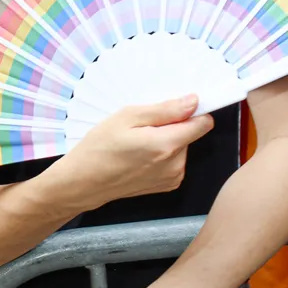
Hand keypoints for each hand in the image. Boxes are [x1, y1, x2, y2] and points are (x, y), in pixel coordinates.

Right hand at [63, 96, 213, 206]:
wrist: (84, 182)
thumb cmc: (99, 148)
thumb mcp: (127, 117)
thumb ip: (164, 110)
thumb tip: (193, 102)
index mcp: (167, 145)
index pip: (203, 123)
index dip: (192, 111)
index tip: (174, 108)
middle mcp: (175, 165)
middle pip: (188, 134)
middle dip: (171, 126)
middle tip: (141, 126)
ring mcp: (172, 178)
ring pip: (180, 147)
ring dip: (165, 140)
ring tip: (137, 142)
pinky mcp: (167, 185)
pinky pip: (173, 161)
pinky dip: (161, 155)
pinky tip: (139, 155)